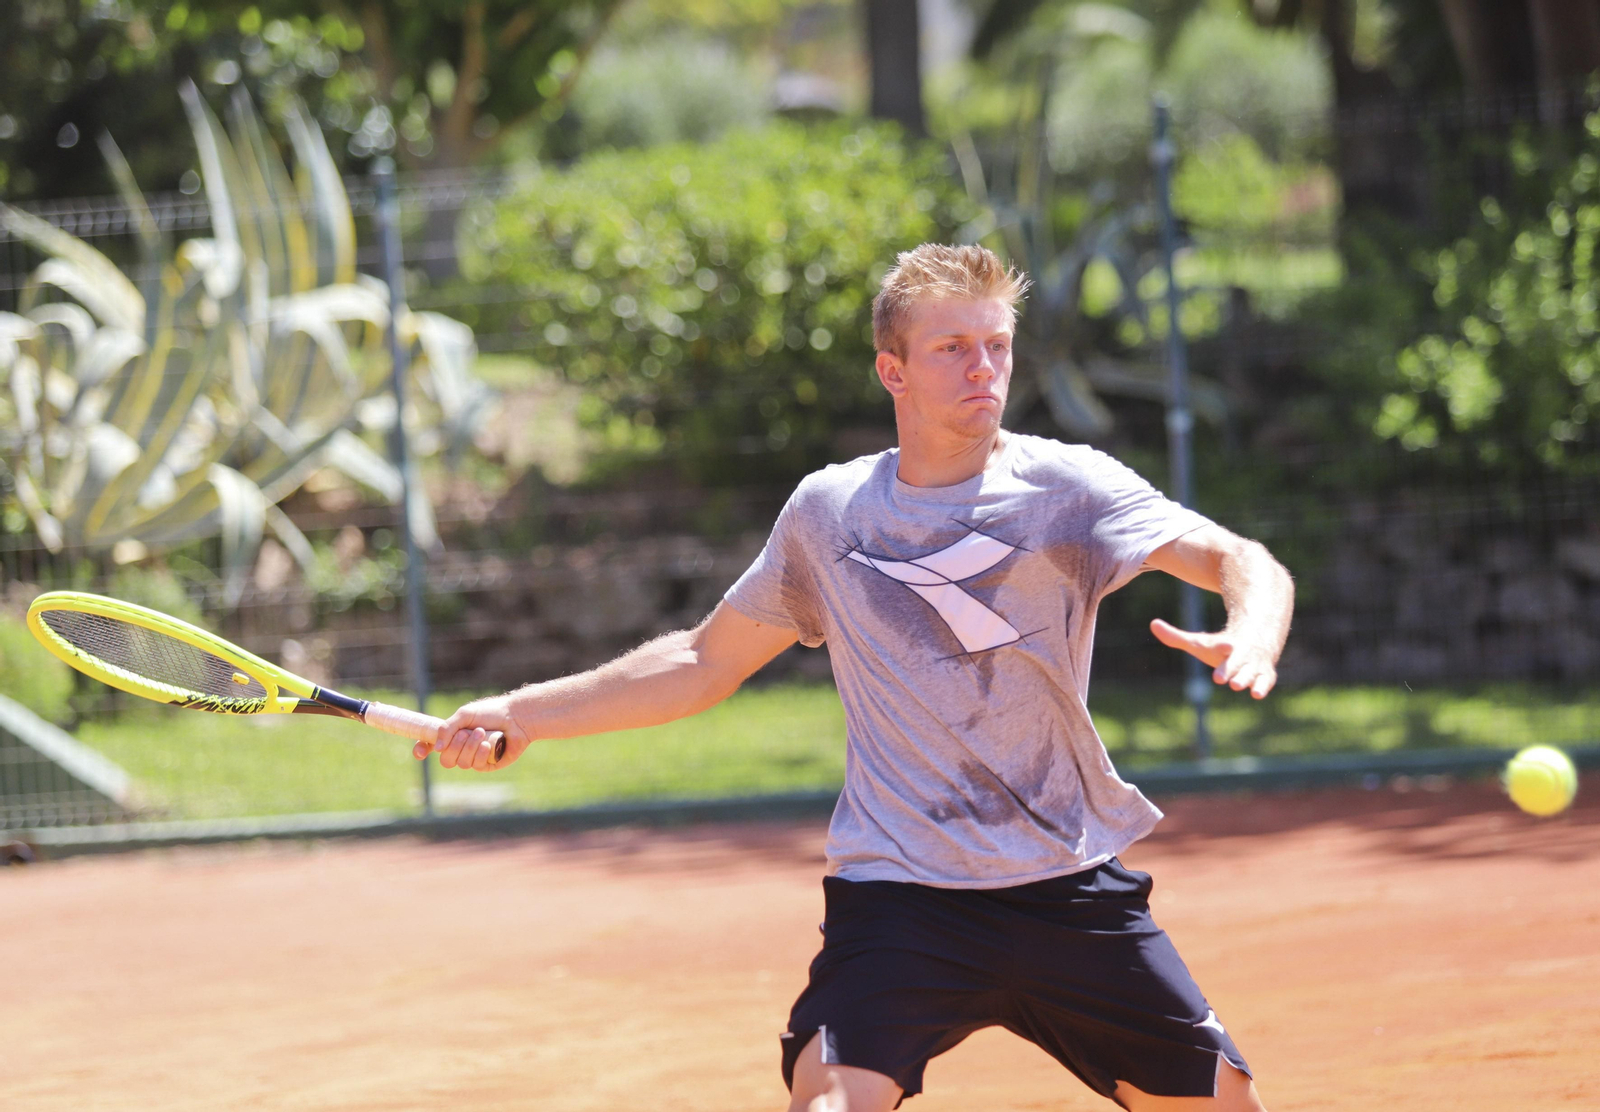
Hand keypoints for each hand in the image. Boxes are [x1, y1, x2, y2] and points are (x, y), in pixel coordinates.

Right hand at [412, 693, 534, 770]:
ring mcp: (473, 758)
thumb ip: (447, 728)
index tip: (420, 753)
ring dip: (470, 747)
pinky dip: (480, 754)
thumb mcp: (465, 715)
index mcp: (451, 735)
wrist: (516, 717)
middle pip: (445, 760)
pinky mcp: (487, 765)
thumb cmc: (491, 712)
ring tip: (482, 733)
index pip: (430, 746)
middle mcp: (460, 748)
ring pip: (461, 763)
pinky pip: (476, 766)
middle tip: (469, 732)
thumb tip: (435, 748)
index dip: (421, 750)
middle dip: (456, 746)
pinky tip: (488, 745)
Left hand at [1149, 619, 1278, 699]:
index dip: (1224, 646)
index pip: (1224, 646)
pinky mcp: (1265, 675)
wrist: (1256, 641)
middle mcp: (1242, 654)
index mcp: (1226, 645)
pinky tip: (1257, 694)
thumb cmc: (1220, 647)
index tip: (1225, 644)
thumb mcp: (1199, 642)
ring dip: (1245, 679)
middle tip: (1220, 678)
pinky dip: (1262, 687)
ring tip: (1237, 686)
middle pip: (1235, 662)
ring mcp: (1254, 665)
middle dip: (1229, 669)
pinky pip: (1265, 681)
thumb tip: (1152, 623)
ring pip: (1250, 672)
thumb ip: (1175, 637)